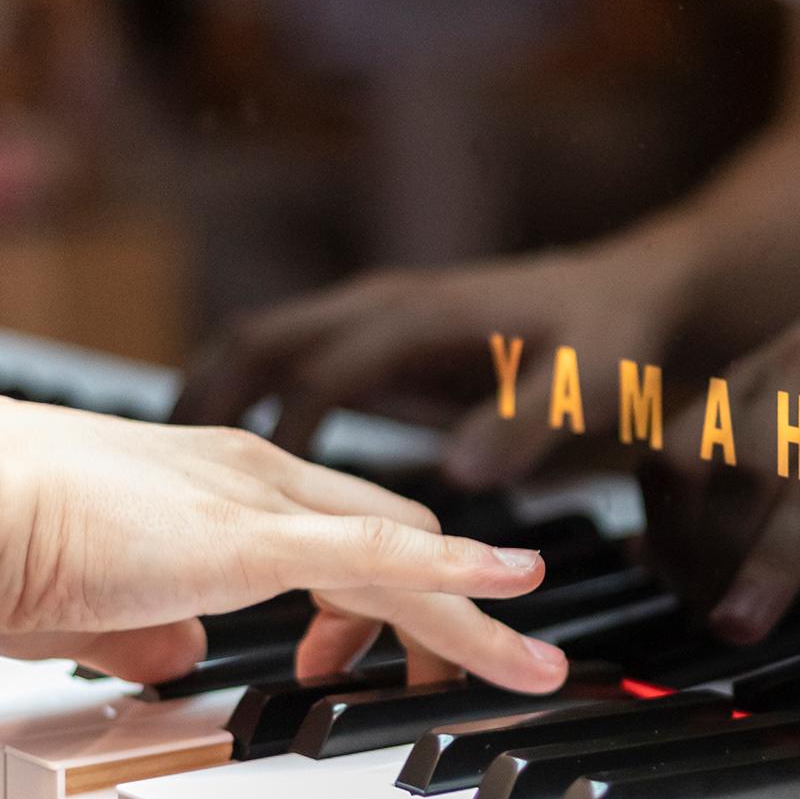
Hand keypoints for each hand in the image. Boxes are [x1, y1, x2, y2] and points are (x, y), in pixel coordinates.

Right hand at [0, 399, 570, 691]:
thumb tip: (181, 663)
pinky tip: (517, 591)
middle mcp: (245, 476)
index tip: (356, 659)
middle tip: (478, 675)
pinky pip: (387, 558)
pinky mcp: (254, 535)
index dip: (361, 602)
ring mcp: (256, 499)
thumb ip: (141, 632)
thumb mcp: (77, 609)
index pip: (323, 535)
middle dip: (440, 614)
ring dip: (475, 619)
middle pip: (387, 542)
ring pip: (407, 559)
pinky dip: (461, 576)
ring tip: (537, 669)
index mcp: (203, 485)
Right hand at [173, 239, 696, 485]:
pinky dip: (254, 408)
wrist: (635, 290)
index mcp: (422, 318)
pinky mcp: (380, 344)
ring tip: (169, 473)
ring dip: (217, 401)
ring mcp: (375, 320)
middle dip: (211, 408)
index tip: (260, 508)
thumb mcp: (592, 381)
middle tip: (164, 480)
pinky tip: (238, 465)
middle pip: (264, 345)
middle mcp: (383, 308)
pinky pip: (293, 368)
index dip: (288, 441)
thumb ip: (528, 424)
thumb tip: (463, 479)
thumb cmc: (618, 336)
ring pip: (263, 349)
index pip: (324, 374)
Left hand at [657, 245, 799, 639]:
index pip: (680, 454)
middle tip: (704, 625)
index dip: (665, 528)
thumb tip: (667, 537)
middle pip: (735, 472)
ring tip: (747, 619)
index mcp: (760, 382)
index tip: (672, 589)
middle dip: (707, 556)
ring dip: (771, 554)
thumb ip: (742, 452)